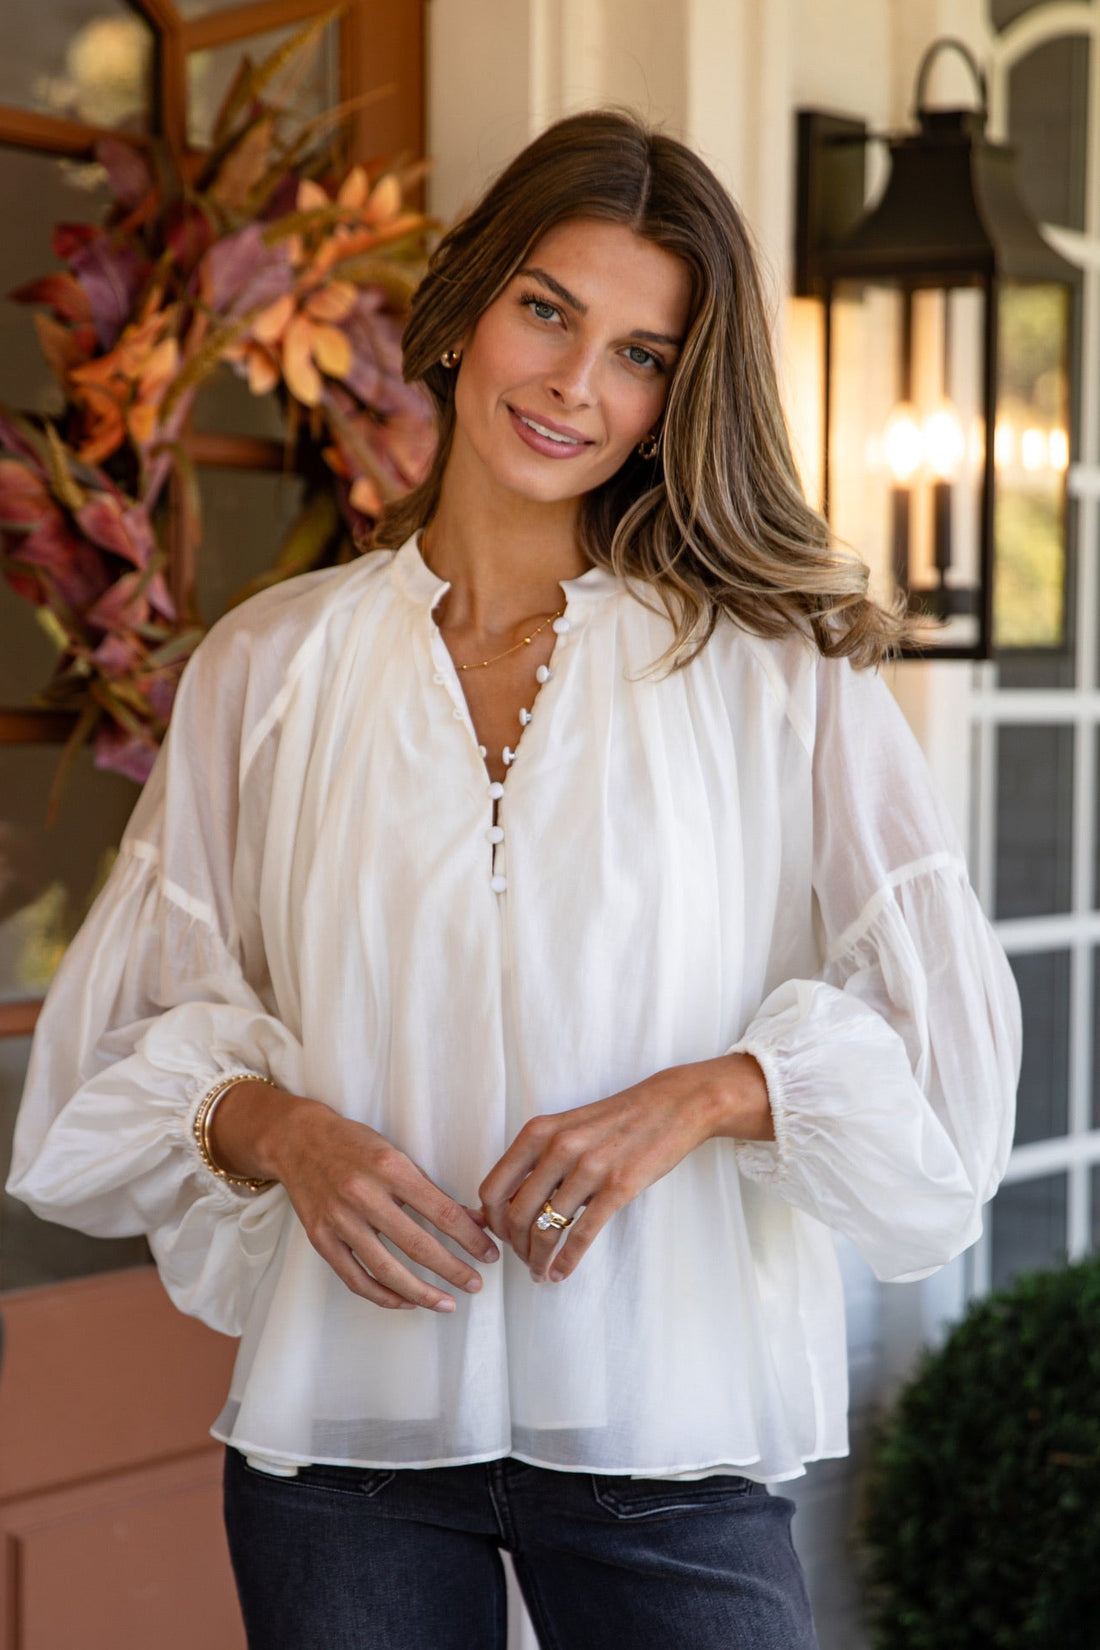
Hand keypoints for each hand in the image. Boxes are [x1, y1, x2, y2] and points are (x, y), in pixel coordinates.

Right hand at [210, 1083, 499, 1312]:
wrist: (297, 1139)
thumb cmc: (354, 1143)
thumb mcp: (396, 1154)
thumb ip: (431, 1190)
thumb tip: (473, 1221)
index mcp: (389, 1167)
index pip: (440, 1210)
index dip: (470, 1237)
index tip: (490, 1254)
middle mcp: (363, 1194)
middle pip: (417, 1245)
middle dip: (453, 1270)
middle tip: (476, 1285)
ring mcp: (338, 1219)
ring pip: (386, 1270)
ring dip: (422, 1292)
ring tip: (447, 1303)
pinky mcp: (320, 1238)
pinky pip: (355, 1278)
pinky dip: (383, 1295)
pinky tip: (405, 1301)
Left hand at [478, 1054, 770, 1283]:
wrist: (672, 1106)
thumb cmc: (617, 1120)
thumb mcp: (568, 1127)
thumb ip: (538, 1159)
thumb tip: (510, 1203)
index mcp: (539, 1132)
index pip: (494, 1188)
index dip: (491, 1221)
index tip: (500, 1236)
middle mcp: (558, 1148)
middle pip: (516, 1214)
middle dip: (514, 1246)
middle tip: (522, 1259)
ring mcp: (589, 1168)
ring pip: (545, 1230)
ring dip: (537, 1259)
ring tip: (540, 1273)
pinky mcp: (618, 1187)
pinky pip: (581, 1235)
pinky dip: (566, 1261)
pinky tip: (562, 1273)